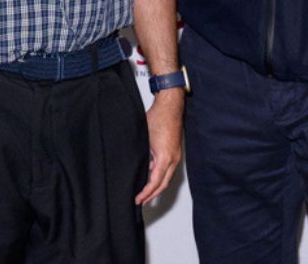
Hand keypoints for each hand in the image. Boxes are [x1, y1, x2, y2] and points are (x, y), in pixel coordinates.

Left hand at [136, 89, 182, 204]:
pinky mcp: (174, 151)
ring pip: (166, 177)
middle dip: (152, 194)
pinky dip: (159, 175)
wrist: (169, 107)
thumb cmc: (158, 118)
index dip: (146, 193)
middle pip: (163, 184)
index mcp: (165, 158)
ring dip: (156, 185)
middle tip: (141, 201)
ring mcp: (175, 155)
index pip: (155, 182)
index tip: (138, 199)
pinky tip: (149, 174)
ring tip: (145, 192)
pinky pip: (167, 168)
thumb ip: (140, 155)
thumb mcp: (143, 139)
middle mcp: (173, 159)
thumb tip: (132, 165)